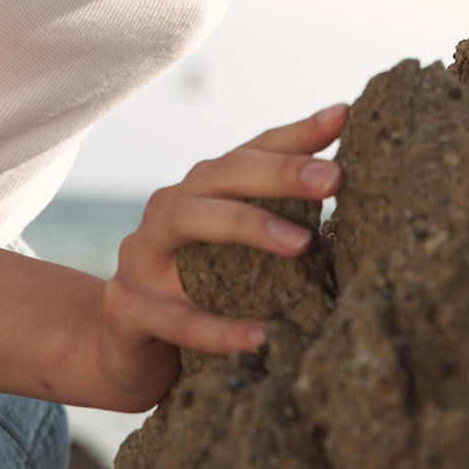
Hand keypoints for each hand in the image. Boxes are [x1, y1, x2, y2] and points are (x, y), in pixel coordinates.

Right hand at [96, 103, 346, 408]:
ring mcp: (141, 255)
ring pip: (190, 221)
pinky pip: (175, 316)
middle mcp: (168, 209)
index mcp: (199, 191)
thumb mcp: (236, 258)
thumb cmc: (196, 296)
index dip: (296, 133)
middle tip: (333, 178)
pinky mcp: (126, 307)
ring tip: (303, 244)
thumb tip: (344, 193)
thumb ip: (277, 224)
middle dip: (280, 171)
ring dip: (249, 226)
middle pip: (222, 174)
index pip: (251, 151)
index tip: (343, 116)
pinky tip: (261, 336)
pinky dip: (218, 327)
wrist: (123, 353)